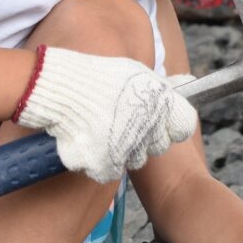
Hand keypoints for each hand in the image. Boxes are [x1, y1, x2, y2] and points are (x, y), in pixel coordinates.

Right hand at [13, 45, 197, 182]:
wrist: (59, 88)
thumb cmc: (97, 77)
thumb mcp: (136, 73)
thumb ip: (161, 89)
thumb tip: (183, 90)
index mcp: (160, 105)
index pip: (183, 126)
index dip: (170, 122)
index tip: (157, 118)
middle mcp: (148, 130)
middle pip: (159, 145)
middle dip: (146, 136)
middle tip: (123, 121)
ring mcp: (127, 151)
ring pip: (135, 160)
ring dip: (124, 149)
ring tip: (104, 128)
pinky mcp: (105, 166)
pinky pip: (110, 169)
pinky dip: (101, 160)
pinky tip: (91, 141)